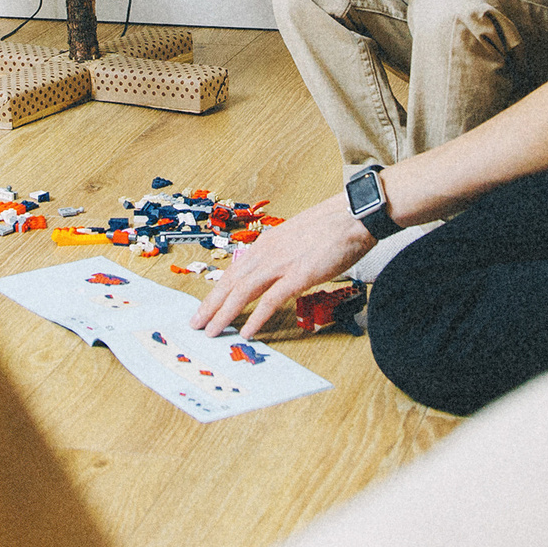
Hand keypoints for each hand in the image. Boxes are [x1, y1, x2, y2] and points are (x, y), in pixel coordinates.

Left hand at [189, 196, 376, 339]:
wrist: (352, 215)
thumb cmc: (330, 227)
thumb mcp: (296, 239)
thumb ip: (281, 255)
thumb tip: (273, 272)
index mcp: (266, 244)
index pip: (233, 273)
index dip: (216, 292)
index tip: (204, 307)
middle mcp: (267, 253)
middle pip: (230, 283)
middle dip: (210, 306)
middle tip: (195, 324)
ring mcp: (281, 264)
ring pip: (243, 292)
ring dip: (224, 314)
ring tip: (211, 331)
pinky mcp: (298, 275)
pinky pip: (271, 301)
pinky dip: (256, 317)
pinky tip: (246, 331)